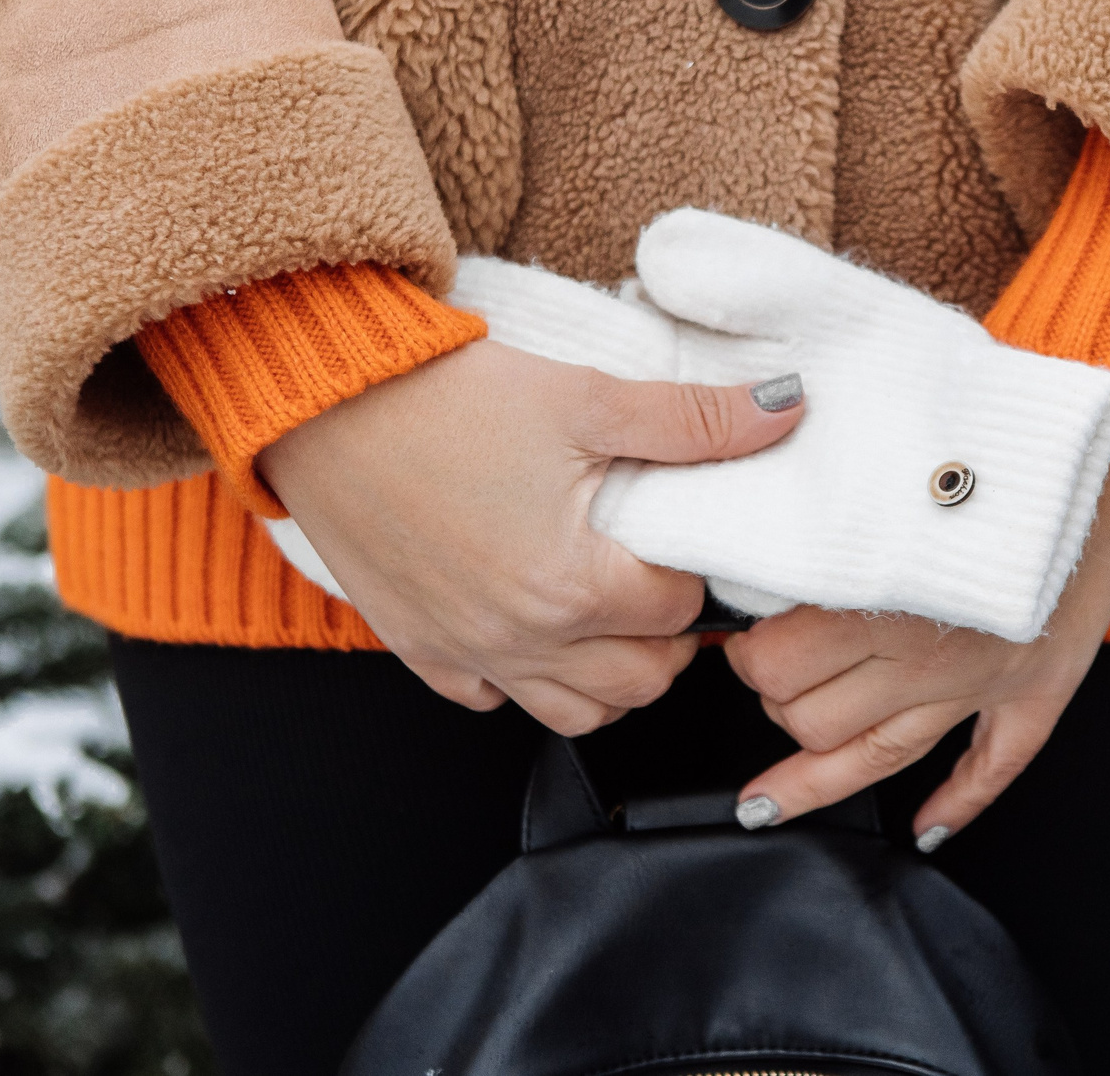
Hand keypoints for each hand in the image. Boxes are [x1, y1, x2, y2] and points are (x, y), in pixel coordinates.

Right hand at [260, 339, 802, 734]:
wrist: (323, 401)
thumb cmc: (446, 397)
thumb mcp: (585, 396)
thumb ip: (693, 420)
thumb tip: (786, 412)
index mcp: (572, 585)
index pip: (681, 612)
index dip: (695, 570)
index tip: (683, 533)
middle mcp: (521, 641)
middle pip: (642, 682)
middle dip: (666, 636)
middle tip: (658, 573)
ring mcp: (467, 655)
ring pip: (577, 713)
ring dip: (609, 673)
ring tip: (608, 607)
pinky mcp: (418, 649)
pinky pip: (493, 701)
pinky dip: (527, 678)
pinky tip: (532, 620)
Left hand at [723, 436, 1109, 844]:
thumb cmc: (993, 434)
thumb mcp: (884, 461)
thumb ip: (822, 511)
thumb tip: (754, 536)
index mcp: (887, 588)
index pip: (778, 664)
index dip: (746, 655)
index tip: (736, 635)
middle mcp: (932, 649)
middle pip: (816, 720)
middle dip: (775, 704)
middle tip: (765, 678)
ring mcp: (988, 678)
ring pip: (878, 757)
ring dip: (819, 774)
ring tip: (777, 785)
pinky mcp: (1042, 688)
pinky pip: (994, 767)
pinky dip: (957, 806)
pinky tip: (926, 829)